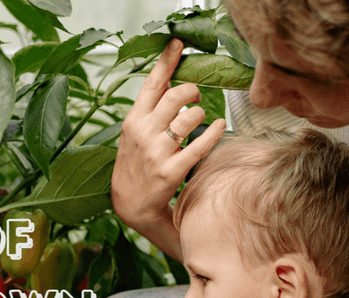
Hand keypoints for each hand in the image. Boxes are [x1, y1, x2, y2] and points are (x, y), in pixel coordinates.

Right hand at [113, 38, 226, 229]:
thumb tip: (167, 79)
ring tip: (200, 118)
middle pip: (174, 96)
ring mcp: (157, 153)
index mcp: (132, 120)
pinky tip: (218, 126)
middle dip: (192, 90)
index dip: (166, 61)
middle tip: (196, 95)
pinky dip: (214, 131)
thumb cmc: (135, 164)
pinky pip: (200, 144)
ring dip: (200, 113)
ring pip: (189, 118)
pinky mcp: (172, 171)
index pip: (151, 84)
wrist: (131, 204)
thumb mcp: (134, 133)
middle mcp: (143, 134)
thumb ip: (150, 108)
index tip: (178, 43)